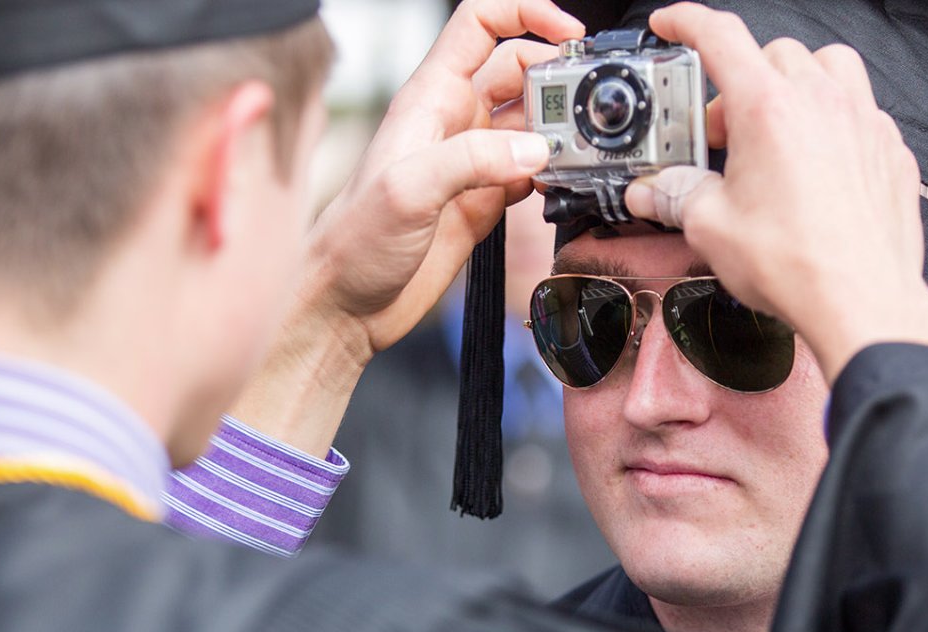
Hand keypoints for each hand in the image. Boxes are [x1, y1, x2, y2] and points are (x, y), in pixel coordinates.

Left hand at [229, 0, 582, 455]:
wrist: (345, 306)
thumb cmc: (354, 242)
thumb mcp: (409, 190)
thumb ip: (473, 161)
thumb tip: (536, 148)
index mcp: (429, 98)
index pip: (479, 24)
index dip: (526, 13)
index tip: (568, 32)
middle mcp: (452, 121)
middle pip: (518, 68)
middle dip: (555, 76)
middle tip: (582, 108)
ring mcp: (470, 160)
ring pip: (531, 118)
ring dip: (559, 127)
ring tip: (576, 149)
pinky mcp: (484, 200)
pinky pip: (532, 168)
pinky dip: (554, 170)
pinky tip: (560, 184)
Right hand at [623, 2, 927, 381]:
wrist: (862, 301)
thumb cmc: (797, 264)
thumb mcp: (710, 227)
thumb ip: (676, 195)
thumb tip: (655, 190)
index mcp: (769, 108)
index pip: (720, 36)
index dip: (686, 21)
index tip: (669, 24)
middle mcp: (821, 102)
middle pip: (772, 55)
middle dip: (738, 85)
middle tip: (720, 133)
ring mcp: (863, 122)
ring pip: (827, 67)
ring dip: (795, 84)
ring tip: (776, 127)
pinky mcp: (890, 150)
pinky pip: (860, 110)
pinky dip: (833, 120)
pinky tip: (817, 160)